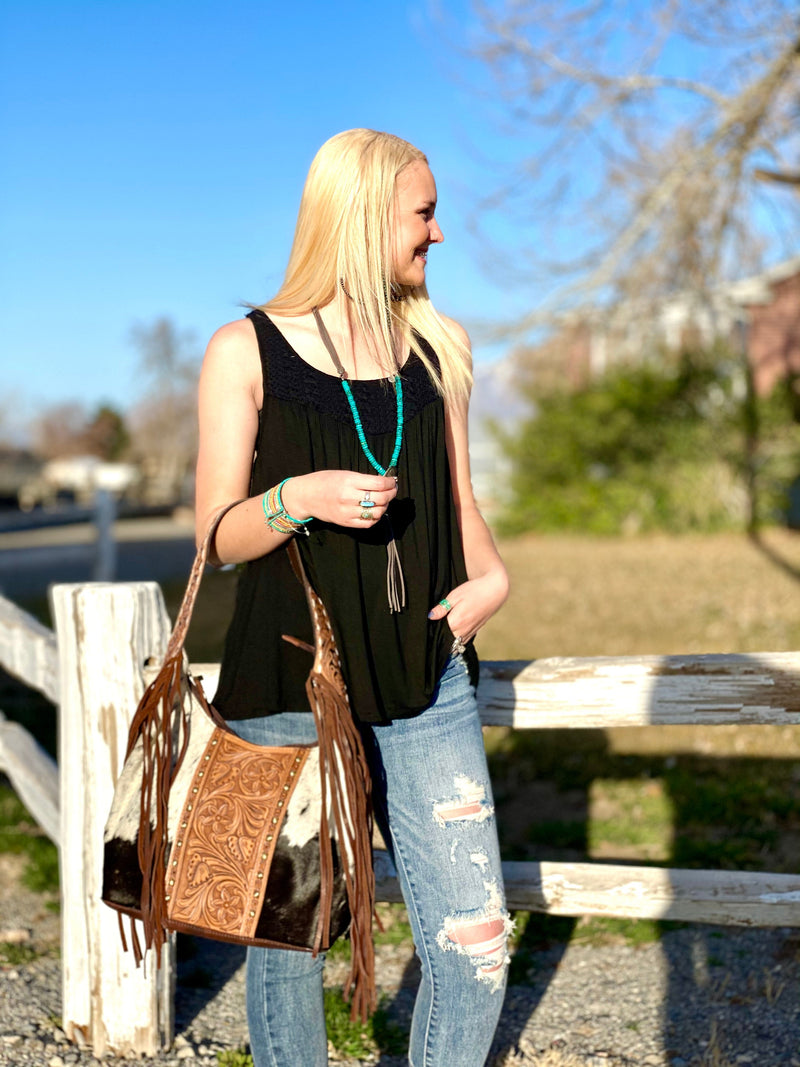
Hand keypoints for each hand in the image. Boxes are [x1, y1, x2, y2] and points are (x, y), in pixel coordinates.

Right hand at [281, 470, 396, 527]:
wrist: (305, 496)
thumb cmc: (324, 481)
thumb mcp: (344, 474)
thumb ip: (363, 479)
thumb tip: (383, 483)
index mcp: (349, 481)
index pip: (379, 483)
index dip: (390, 482)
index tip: (393, 481)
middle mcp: (349, 497)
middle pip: (381, 498)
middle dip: (391, 494)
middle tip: (392, 490)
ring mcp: (347, 512)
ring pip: (377, 512)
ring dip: (385, 506)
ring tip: (384, 501)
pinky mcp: (345, 523)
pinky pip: (368, 523)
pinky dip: (376, 517)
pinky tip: (375, 511)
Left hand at [427, 568, 509, 644]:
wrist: (495, 590)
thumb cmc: (474, 590)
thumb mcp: (454, 595)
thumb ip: (442, 608)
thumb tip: (431, 616)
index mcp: (456, 622)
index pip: (440, 632)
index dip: (434, 629)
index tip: (431, 625)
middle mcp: (464, 630)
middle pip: (448, 641)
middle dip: (442, 637)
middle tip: (437, 627)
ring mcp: (471, 632)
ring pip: (457, 643)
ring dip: (450, 640)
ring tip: (445, 630)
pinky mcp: (476, 630)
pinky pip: (464, 640)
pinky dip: (458, 639)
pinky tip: (456, 631)